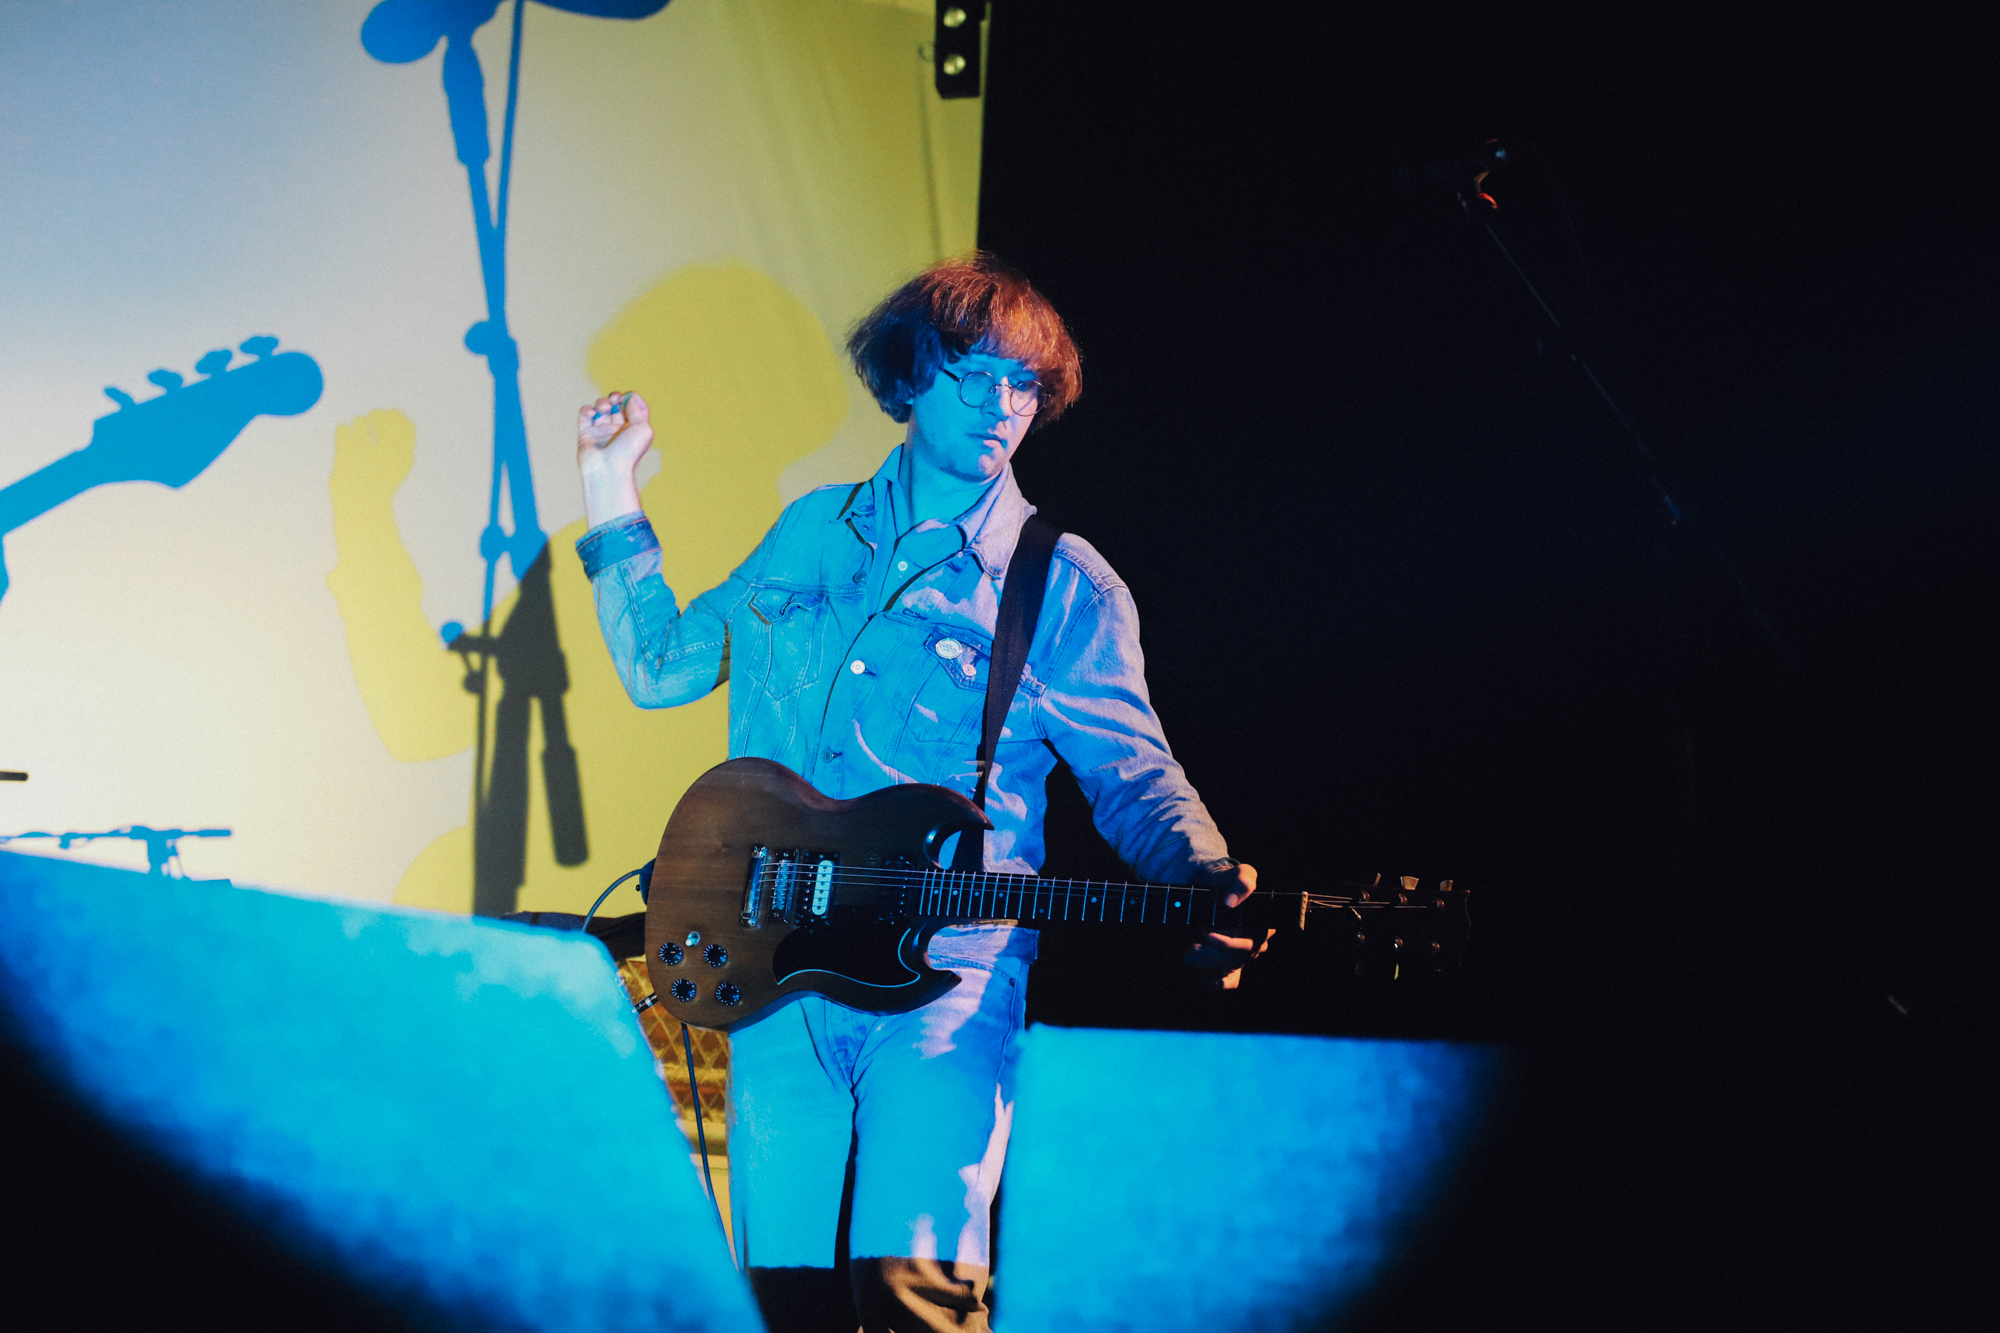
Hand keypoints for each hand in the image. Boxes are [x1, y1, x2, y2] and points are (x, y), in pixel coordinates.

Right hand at [576, 391, 651, 525]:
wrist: (608, 470)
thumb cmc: (629, 452)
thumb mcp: (643, 428)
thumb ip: (638, 410)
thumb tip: (629, 397)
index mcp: (633, 430)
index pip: (633, 407)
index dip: (630, 399)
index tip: (628, 399)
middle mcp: (618, 430)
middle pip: (616, 405)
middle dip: (615, 397)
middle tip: (615, 400)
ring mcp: (601, 432)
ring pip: (600, 407)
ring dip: (602, 402)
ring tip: (604, 409)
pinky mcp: (586, 434)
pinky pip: (584, 415)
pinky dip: (587, 409)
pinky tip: (592, 415)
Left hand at [1183, 862, 1271, 990]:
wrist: (1212, 887)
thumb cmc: (1229, 880)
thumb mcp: (1240, 873)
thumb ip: (1241, 881)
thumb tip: (1230, 902)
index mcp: (1265, 922)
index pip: (1252, 940)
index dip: (1229, 941)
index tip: (1205, 932)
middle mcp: (1258, 941)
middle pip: (1240, 955)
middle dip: (1214, 952)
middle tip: (1192, 944)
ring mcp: (1245, 953)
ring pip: (1233, 966)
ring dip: (1210, 963)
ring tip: (1189, 953)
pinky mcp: (1233, 961)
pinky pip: (1232, 980)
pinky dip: (1219, 984)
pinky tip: (1204, 982)